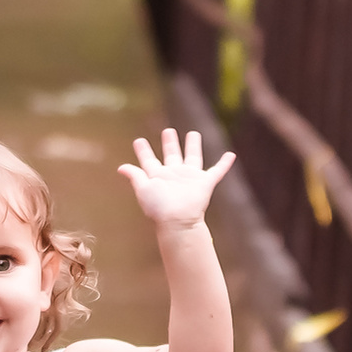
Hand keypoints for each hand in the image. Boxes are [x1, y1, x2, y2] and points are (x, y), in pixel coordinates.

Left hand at [118, 123, 235, 238]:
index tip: (139, 140)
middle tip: (168, 131)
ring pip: (193, 157)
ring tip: (193, 133)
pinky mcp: (205, 183)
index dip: (143, 151)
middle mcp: (173, 174)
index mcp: (157, 176)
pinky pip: (217, 171)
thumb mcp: (143, 189)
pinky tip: (231, 155)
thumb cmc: (158, 207)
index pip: (149, 160)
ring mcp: (190, 178)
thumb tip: (120, 168)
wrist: (177, 221)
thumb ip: (134, 176)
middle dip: (169, 143)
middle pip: (172, 154)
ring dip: (193, 146)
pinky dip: (225, 164)